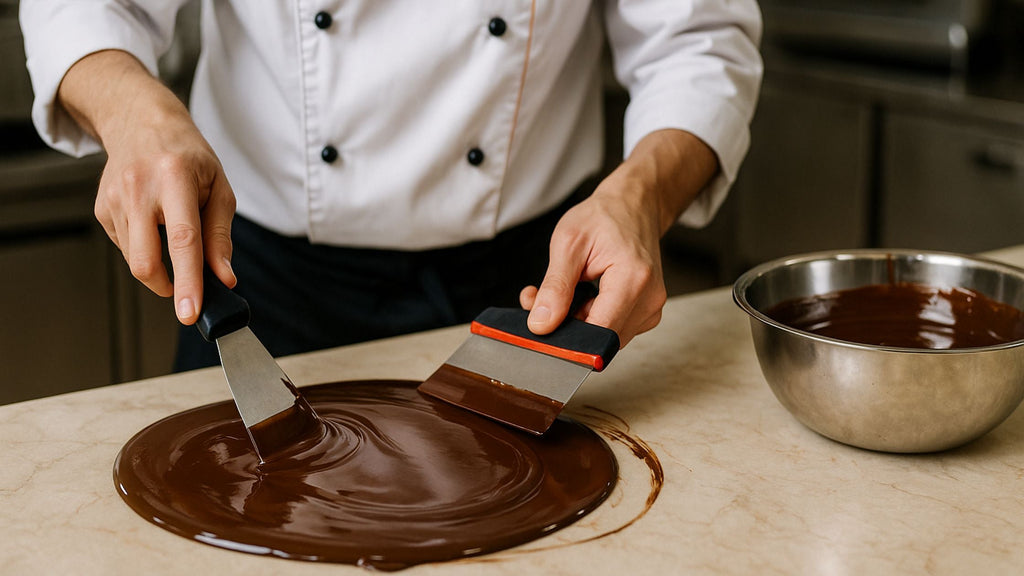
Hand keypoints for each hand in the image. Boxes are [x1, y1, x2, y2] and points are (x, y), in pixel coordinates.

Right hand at [58, 50, 235, 324]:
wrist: (141, 122)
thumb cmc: (188, 156)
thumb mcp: (219, 187)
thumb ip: (220, 236)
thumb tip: (224, 278)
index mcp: (174, 178)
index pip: (182, 241)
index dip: (188, 282)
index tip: (190, 312)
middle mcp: (139, 188)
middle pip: (145, 260)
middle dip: (167, 287)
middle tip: (188, 293)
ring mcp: (114, 198)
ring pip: (136, 259)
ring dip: (160, 264)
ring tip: (172, 233)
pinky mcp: (101, 208)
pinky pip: (127, 247)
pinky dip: (146, 248)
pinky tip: (153, 224)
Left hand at [520, 129, 717, 346]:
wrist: (633, 206)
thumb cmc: (604, 217)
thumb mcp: (568, 243)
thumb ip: (555, 287)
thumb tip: (541, 324)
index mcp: (633, 279)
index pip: (599, 332)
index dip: (568, 339)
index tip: (541, 329)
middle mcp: (649, 299)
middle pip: (601, 338)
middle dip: (567, 326)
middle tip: (541, 298)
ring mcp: (651, 307)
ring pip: (604, 337)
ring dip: (577, 321)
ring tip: (564, 291)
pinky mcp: (646, 312)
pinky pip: (613, 328)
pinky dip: (590, 318)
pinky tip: (581, 296)